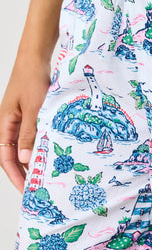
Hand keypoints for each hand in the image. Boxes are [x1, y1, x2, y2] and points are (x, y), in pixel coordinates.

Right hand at [0, 55, 50, 192]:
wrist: (35, 58)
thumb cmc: (32, 80)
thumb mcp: (34, 109)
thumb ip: (29, 134)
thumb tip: (24, 160)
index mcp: (4, 124)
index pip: (6, 158)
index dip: (15, 176)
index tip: (26, 190)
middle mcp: (9, 124)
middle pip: (11, 156)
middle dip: (22, 173)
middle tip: (35, 189)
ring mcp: (18, 119)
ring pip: (21, 147)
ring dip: (30, 161)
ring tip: (42, 176)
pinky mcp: (29, 114)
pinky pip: (30, 136)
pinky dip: (36, 147)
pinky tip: (48, 154)